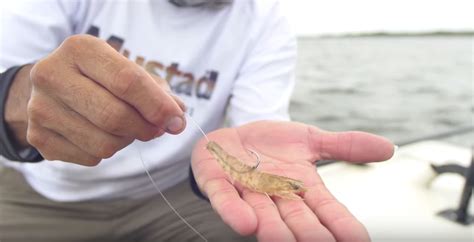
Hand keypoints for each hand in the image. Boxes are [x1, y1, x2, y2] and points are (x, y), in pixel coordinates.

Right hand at [24, 34, 184, 164]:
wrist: (54, 87)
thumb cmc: (102, 78)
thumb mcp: (129, 71)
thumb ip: (158, 93)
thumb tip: (178, 120)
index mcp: (80, 49)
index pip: (127, 81)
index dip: (157, 105)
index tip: (176, 120)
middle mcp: (52, 74)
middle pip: (114, 116)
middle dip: (145, 128)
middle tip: (155, 129)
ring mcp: (40, 107)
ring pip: (104, 143)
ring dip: (126, 141)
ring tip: (124, 128)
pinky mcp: (38, 136)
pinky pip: (90, 157)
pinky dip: (106, 152)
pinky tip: (100, 134)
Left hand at [192, 121, 393, 241]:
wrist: (233, 136)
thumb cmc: (272, 144)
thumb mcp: (311, 139)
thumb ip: (346, 146)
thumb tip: (388, 148)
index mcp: (302, 187)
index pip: (327, 209)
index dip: (342, 224)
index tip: (359, 240)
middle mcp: (277, 196)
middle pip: (297, 220)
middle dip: (310, 234)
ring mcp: (247, 191)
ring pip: (264, 217)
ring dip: (274, 231)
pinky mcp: (219, 183)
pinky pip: (225, 200)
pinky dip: (233, 211)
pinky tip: (245, 223)